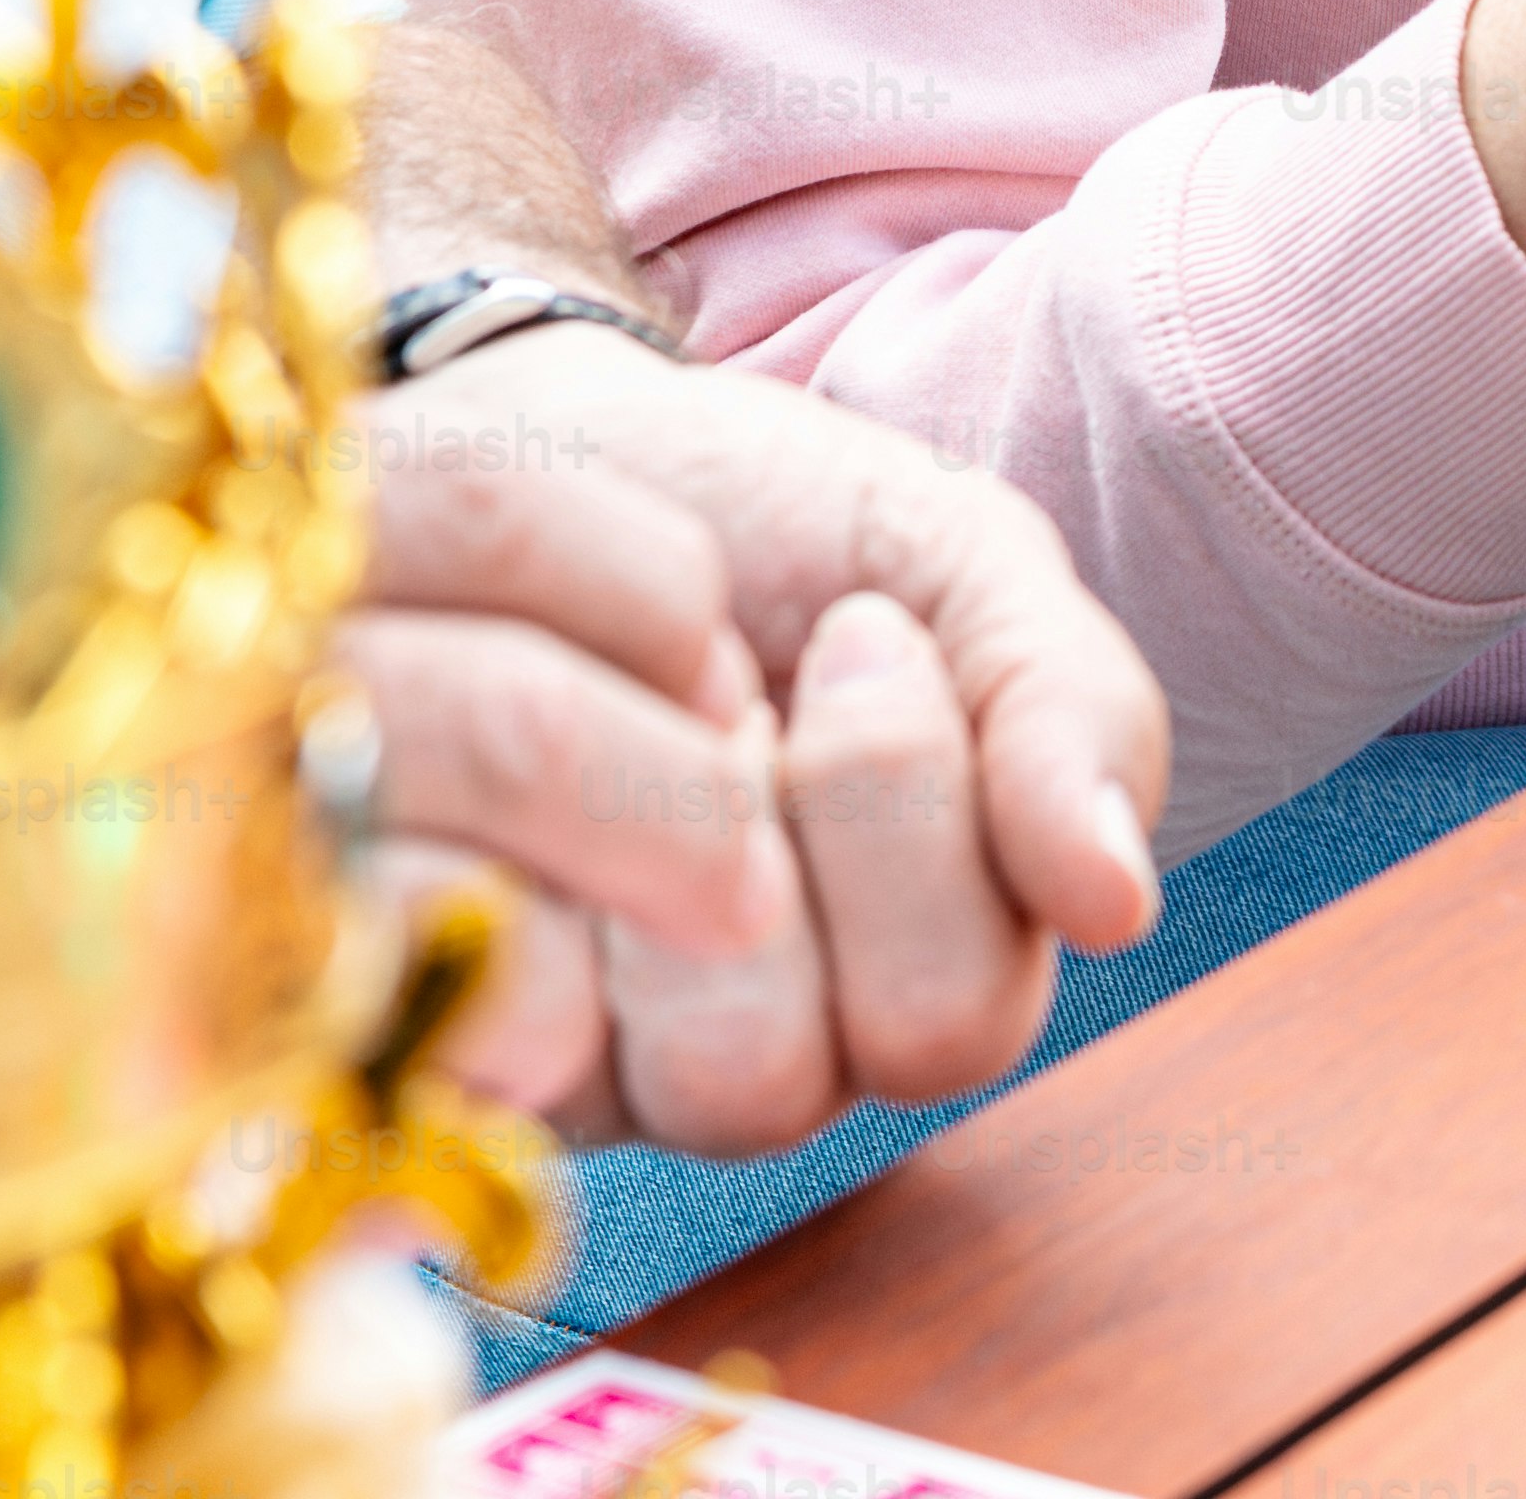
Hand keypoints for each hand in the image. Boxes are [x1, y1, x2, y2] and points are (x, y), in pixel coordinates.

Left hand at [340, 332, 1171, 1154]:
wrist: (558, 443)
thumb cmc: (781, 522)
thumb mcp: (961, 565)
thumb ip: (1072, 715)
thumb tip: (1116, 903)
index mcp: (907, 975)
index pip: (949, 1021)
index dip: (908, 814)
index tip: (865, 630)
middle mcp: (741, 1057)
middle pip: (780, 1081)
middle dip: (757, 833)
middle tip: (746, 679)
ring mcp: (568, 1057)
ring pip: (598, 1069)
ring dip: (630, 841)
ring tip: (625, 710)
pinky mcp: (409, 1022)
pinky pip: (440, 1013)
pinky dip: (470, 858)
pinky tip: (490, 757)